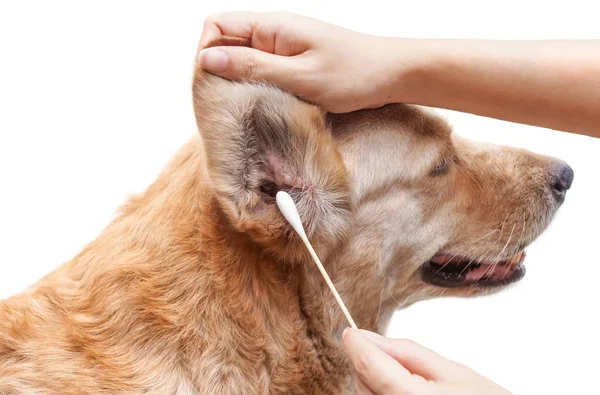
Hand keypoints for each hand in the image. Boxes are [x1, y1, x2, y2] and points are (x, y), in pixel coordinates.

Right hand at [197, 11, 408, 112]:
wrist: (391, 75)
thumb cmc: (352, 74)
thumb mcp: (299, 75)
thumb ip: (252, 67)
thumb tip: (207, 59)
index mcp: (272, 27)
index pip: (217, 24)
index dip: (207, 51)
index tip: (213, 83)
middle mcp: (273, 33)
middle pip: (226, 42)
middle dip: (220, 70)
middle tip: (229, 102)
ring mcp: (283, 48)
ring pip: (243, 59)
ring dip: (239, 81)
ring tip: (247, 106)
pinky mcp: (293, 63)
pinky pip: (263, 71)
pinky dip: (258, 87)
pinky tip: (266, 104)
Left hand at [342, 328, 512, 394]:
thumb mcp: (454, 371)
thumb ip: (408, 353)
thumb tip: (369, 336)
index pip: (369, 366)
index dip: (357, 344)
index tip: (350, 332)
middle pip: (361, 382)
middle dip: (370, 364)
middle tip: (400, 361)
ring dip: (374, 383)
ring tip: (411, 382)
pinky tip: (404, 393)